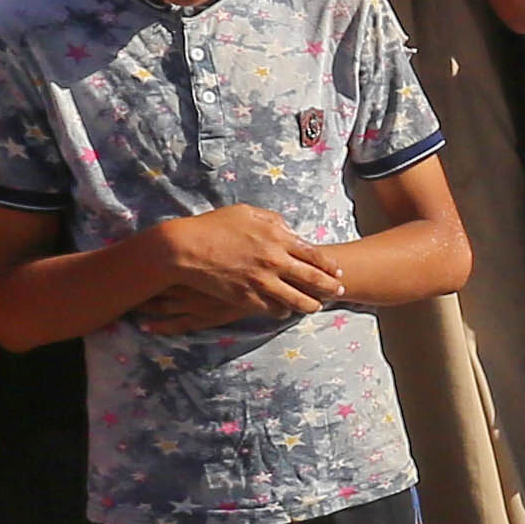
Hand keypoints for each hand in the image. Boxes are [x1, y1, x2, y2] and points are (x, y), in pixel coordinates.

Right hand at [127, 204, 346, 327]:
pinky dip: (283, 311)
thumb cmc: (213, 226)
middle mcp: (274, 261)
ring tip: (316, 307)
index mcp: (276, 237)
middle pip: (314, 280)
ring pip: (298, 300)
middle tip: (339, 292)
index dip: (329, 266)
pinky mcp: (248, 299)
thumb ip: (272, 220)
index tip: (338, 272)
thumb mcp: (245, 212)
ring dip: (311, 305)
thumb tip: (288, 229)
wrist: (185, 248)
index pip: (314, 255)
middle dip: (331, 288)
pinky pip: (274, 310)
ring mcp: (262, 282)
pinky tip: (285, 310)